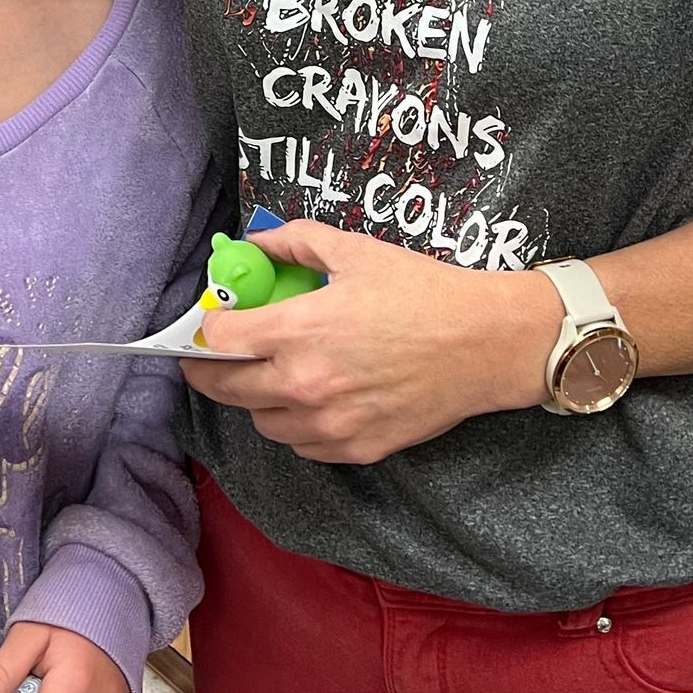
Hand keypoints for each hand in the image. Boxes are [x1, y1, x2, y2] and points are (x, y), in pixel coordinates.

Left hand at [180, 218, 562, 462]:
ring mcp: (329, 424)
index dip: (207, 328)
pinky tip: (312, 398)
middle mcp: (305, 385)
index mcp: (299, 331)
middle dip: (210, 369)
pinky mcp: (355, 450)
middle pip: (226, 388)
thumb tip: (257, 244)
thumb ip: (296, 242)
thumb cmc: (423, 292)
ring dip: (257, 398)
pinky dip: (296, 424)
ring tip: (273, 373)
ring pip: (263, 422)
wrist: (485, 343)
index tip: (210, 321)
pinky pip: (303, 444)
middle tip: (213, 355)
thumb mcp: (355, 250)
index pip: (219, 340)